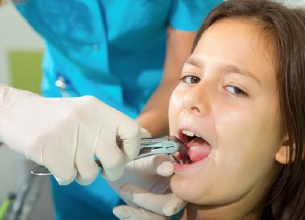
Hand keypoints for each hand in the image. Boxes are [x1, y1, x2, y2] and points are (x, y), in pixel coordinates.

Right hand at [0, 85, 140, 184]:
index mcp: (99, 109)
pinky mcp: (50, 150)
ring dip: (83, 174)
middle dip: (111, 171)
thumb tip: (144, 136)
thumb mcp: (89, 111)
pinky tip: (58, 163)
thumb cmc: (58, 116)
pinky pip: (69, 177)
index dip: (133, 149)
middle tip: (101, 168)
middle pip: (115, 160)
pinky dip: (65, 176)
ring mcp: (68, 135)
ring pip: (91, 173)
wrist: (18, 111)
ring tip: (73, 161)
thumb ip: (113, 124)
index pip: (132, 131)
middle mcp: (87, 120)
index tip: (125, 155)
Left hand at [109, 155, 186, 219]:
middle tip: (125, 188)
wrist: (120, 172)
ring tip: (118, 208)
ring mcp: (163, 205)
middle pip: (169, 208)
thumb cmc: (134, 161)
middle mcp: (174, 194)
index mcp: (178, 179)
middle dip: (148, 202)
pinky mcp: (151, 213)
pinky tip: (119, 210)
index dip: (175, 204)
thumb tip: (170, 169)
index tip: (167, 210)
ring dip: (138, 214)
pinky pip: (147, 219)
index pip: (182, 195)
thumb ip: (156, 163)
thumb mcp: (144, 160)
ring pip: (159, 218)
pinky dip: (132, 217)